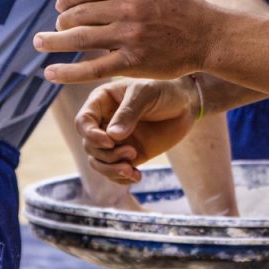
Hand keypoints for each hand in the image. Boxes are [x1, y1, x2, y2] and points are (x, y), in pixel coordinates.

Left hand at [34, 0, 216, 82]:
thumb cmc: (177, 9)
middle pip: (78, 13)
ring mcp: (129, 35)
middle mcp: (128, 6)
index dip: (67, 0)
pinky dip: (66, 71)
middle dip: (62, 22)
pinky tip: (49, 73)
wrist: (208, 34)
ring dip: (54, 41)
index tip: (60, 7)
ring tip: (39, 43)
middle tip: (56, 28)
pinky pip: (91, 68)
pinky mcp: (132, 62)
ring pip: (79, 38)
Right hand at [75, 77, 198, 184]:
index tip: (110, 142)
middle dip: (107, 155)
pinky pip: (114, 172)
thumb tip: (112, 136)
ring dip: (111, 170)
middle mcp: (103, 122)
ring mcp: (115, 140)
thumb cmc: (163, 90)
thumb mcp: (145, 94)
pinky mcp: (128, 155)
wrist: (185, 105)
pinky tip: (137, 176)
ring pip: (98, 162)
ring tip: (132, 170)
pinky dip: (121, 178)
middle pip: (89, 146)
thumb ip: (128, 113)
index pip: (83, 121)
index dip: (91, 135)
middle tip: (131, 153)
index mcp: (101, 102)